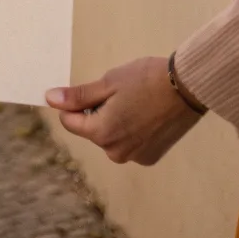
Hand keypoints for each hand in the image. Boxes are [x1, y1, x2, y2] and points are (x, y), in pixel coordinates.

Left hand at [45, 57, 202, 165]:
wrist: (188, 88)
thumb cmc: (146, 79)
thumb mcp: (108, 83)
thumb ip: (78, 96)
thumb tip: (50, 99)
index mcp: (102, 133)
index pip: (70, 121)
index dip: (75, 103)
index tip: (94, 90)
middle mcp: (116, 152)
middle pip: (91, 130)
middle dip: (98, 112)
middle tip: (121, 94)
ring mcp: (135, 157)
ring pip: (110, 137)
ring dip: (115, 122)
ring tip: (136, 103)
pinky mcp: (151, 157)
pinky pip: (129, 143)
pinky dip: (132, 130)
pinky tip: (147, 115)